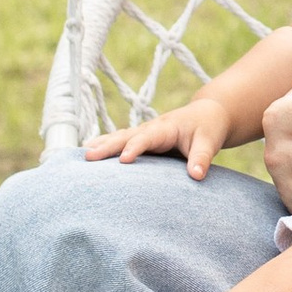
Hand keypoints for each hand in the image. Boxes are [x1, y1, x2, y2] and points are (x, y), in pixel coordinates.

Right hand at [86, 90, 234, 180]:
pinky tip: (88, 154)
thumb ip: (202, 158)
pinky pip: (120, 142)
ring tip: (82, 155)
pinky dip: (105, 146)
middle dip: (107, 146)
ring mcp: (143, 133)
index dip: (135, 147)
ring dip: (101, 145)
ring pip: (118, 137)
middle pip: (124, 136)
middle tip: (89, 156)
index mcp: (165, 127)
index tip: (124, 160)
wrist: (207, 115)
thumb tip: (197, 176)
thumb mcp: (209, 141)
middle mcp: (150, 128)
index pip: (147, 137)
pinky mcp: (141, 140)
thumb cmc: (208, 128)